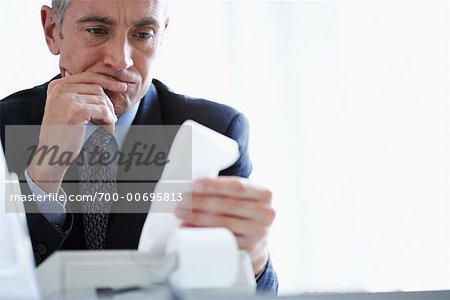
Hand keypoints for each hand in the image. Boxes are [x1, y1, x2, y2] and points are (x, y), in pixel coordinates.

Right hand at [28, 71, 126, 192]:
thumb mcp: (67, 108)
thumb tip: (105, 83)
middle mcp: (60, 88)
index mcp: (57, 85)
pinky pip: (103, 111)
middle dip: (109, 103)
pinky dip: (109, 121)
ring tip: (107, 127)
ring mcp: (67, 98)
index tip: (121, 87)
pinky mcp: (76, 110)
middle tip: (111, 119)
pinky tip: (107, 130)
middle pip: (97, 87)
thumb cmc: (63, 134)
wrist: (52, 154)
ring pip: (102, 99)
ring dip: (109, 114)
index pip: (88, 76)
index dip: (107, 80)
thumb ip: (79, 94)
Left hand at [175, 176, 274, 276]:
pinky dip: (203, 234)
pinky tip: (191, 229)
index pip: (237, 187)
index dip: (214, 186)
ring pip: (223, 224)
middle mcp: (266, 213)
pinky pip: (222, 241)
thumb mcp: (245, 195)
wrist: (259, 238)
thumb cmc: (247, 211)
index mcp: (265, 194)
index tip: (196, 185)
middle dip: (201, 202)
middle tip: (183, 200)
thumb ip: (226, 188)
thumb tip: (195, 187)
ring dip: (198, 218)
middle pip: (228, 205)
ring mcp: (259, 233)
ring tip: (182, 213)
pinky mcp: (249, 249)